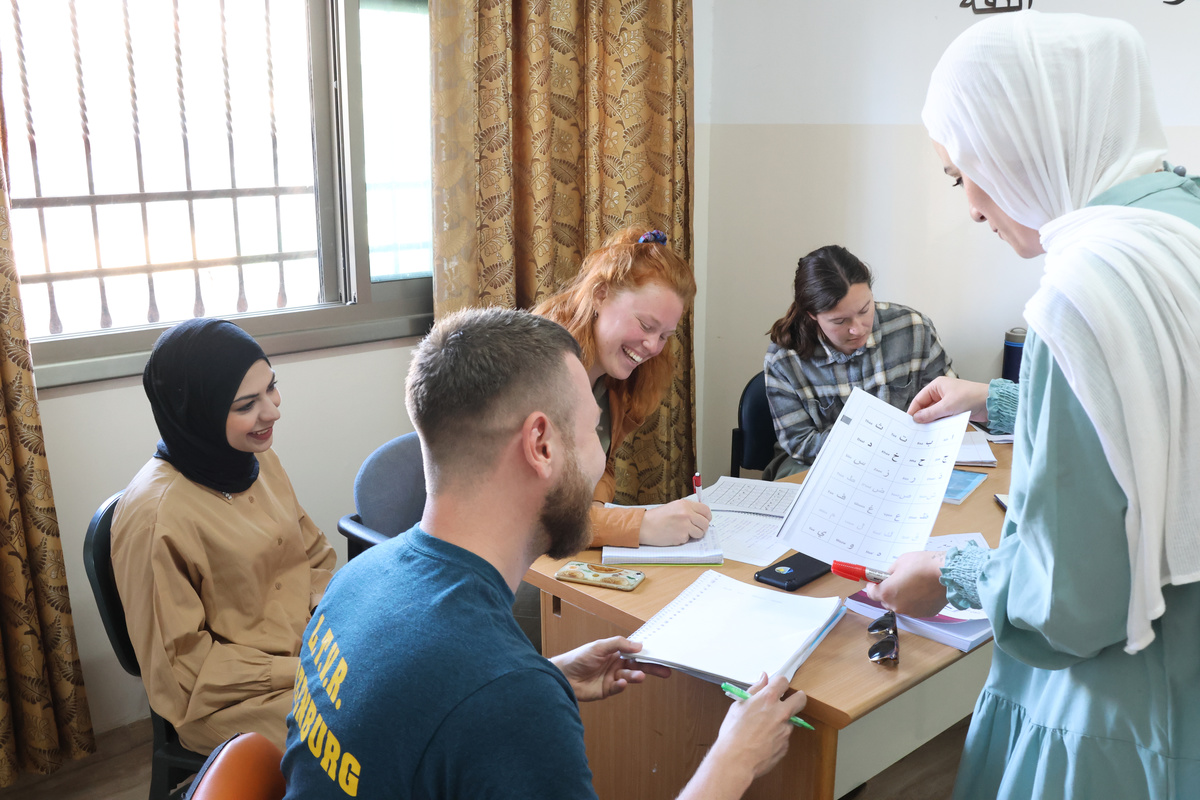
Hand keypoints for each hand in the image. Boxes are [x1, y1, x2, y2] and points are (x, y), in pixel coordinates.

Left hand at [549, 636, 670, 701]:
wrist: (562, 676)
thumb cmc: (578, 658)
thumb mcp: (599, 646)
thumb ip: (618, 644)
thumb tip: (639, 645)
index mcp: (615, 652)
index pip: (635, 652)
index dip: (648, 653)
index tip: (662, 654)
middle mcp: (616, 664)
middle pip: (637, 665)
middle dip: (652, 667)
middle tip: (666, 670)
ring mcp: (612, 678)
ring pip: (629, 676)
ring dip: (636, 676)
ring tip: (640, 676)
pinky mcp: (607, 690)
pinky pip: (618, 688)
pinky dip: (621, 685)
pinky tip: (621, 682)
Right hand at [640, 499, 711, 545]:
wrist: (644, 526)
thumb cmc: (657, 517)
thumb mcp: (673, 507)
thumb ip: (687, 509)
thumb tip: (700, 516)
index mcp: (685, 504)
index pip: (706, 510)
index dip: (707, 517)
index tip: (705, 520)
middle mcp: (686, 514)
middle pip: (705, 523)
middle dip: (702, 528)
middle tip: (695, 529)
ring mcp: (685, 525)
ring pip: (699, 533)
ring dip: (693, 535)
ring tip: (682, 532)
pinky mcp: (681, 536)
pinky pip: (688, 539)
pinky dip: (683, 539)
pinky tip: (674, 535)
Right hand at [712, 674, 807, 779]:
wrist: (736, 760)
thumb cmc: (733, 733)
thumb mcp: (739, 705)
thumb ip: (755, 690)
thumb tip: (763, 678)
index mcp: (768, 699)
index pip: (783, 681)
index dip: (780, 683)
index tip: (778, 686)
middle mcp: (781, 712)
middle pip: (800, 699)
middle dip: (797, 698)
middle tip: (788, 701)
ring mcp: (785, 730)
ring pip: (790, 721)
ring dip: (781, 722)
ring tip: (762, 729)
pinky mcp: (786, 745)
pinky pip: (784, 737)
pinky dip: (776, 737)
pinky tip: (763, 741)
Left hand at [863, 550, 948, 617]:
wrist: (947, 573)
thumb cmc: (923, 565)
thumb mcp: (900, 562)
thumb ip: (890, 572)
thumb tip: (889, 577)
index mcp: (887, 593)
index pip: (871, 593)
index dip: (872, 586)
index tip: (874, 581)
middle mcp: (897, 606)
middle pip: (886, 601)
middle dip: (888, 591)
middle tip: (896, 580)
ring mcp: (912, 612)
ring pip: (901, 605)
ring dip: (902, 597)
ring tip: (913, 585)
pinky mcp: (925, 614)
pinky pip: (915, 608)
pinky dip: (916, 601)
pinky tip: (923, 591)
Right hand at [907, 377, 989, 424]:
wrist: (991, 403)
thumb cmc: (971, 397)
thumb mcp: (948, 406)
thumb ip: (931, 413)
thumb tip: (916, 418)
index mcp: (937, 386)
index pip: (920, 398)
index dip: (914, 410)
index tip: (909, 422)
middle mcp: (941, 393)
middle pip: (926, 407)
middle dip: (922, 417)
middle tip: (917, 429)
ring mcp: (948, 402)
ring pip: (934, 413)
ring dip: (932, 421)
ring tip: (926, 432)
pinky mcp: (954, 410)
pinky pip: (943, 417)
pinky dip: (940, 423)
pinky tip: (937, 431)